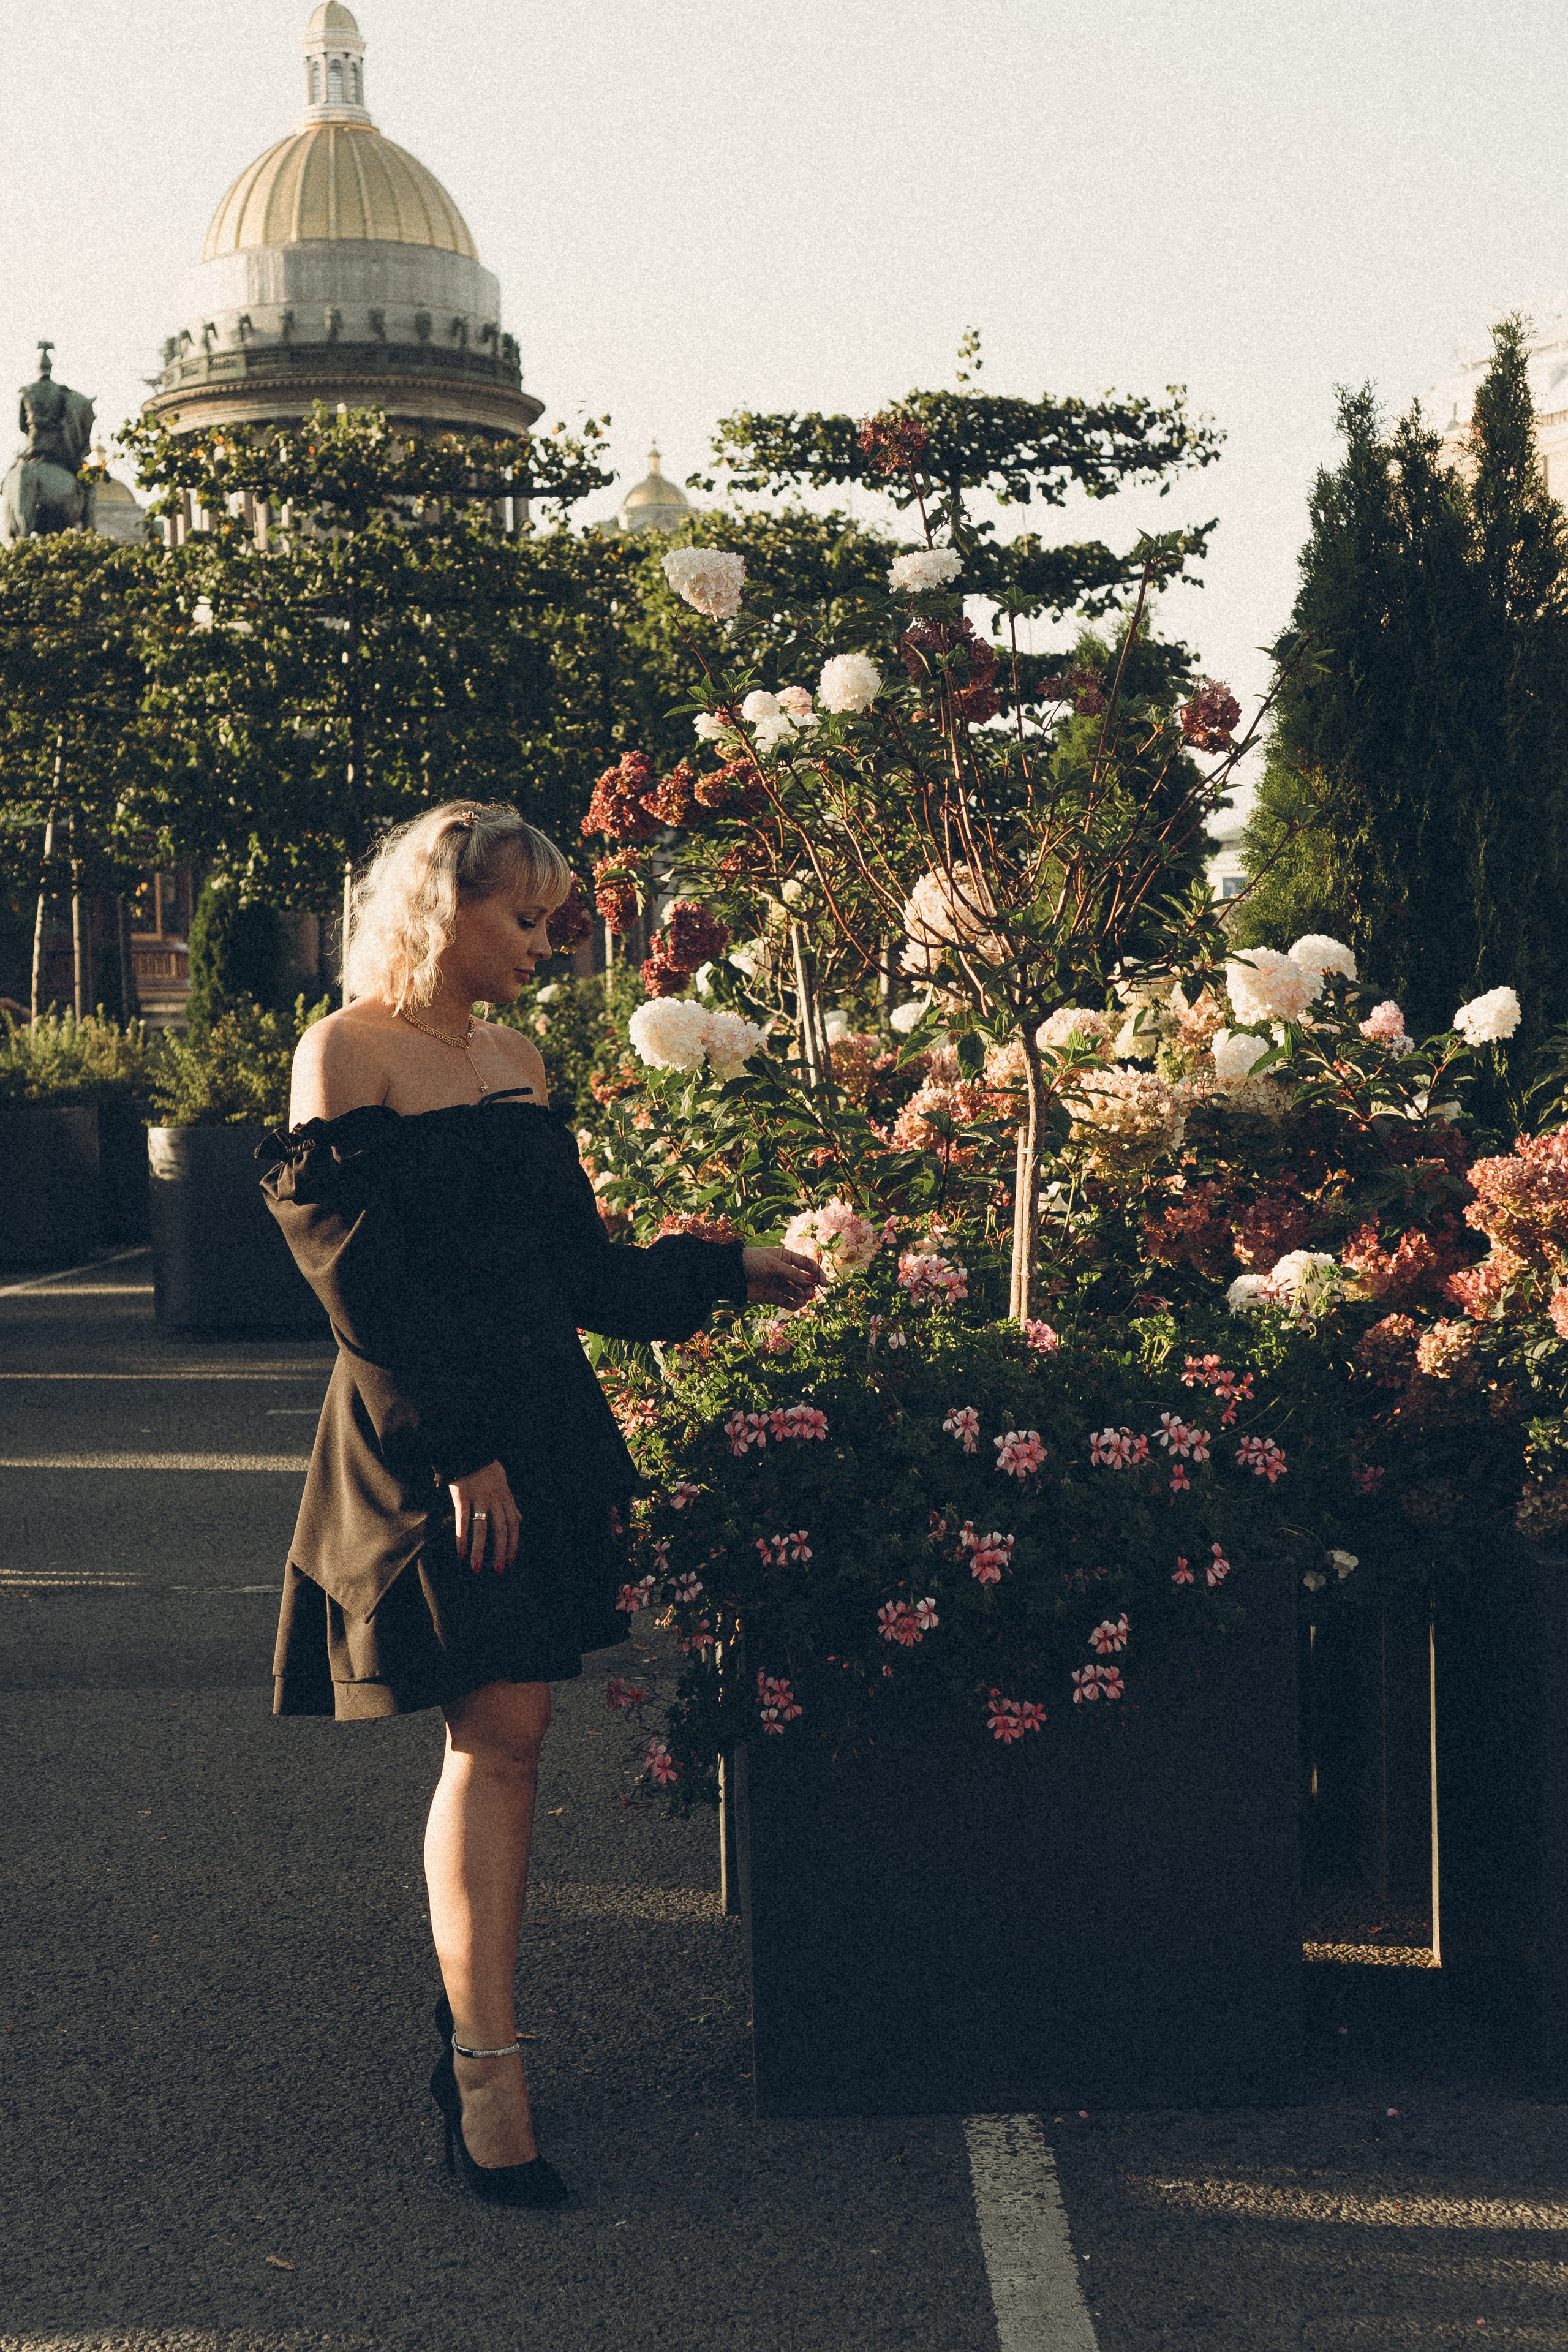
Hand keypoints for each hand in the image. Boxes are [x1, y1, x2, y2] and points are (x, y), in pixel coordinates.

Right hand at [449, 1460, 520, 1574]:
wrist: (470, 1451)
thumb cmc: (488, 1473)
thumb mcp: (504, 1487)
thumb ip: (511, 1505)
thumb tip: (520, 1520)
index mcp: (506, 1499)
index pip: (513, 1526)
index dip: (512, 1544)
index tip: (510, 1561)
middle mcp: (495, 1500)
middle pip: (500, 1530)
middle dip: (499, 1552)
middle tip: (498, 1570)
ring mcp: (479, 1498)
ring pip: (481, 1529)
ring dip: (479, 1551)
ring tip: (476, 1568)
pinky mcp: (462, 1496)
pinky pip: (463, 1521)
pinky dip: (461, 1538)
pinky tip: (460, 1553)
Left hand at [742, 1245, 827, 1309]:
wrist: (732, 1273)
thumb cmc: (752, 1261)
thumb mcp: (774, 1265)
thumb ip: (792, 1274)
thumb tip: (811, 1281)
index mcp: (786, 1258)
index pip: (807, 1266)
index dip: (817, 1274)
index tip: (825, 1284)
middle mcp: (785, 1271)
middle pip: (804, 1281)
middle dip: (810, 1288)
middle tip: (810, 1294)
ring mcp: (779, 1284)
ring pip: (797, 1293)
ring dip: (802, 1297)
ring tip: (802, 1300)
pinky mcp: (772, 1297)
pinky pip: (786, 1302)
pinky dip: (792, 1305)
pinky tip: (795, 1306)